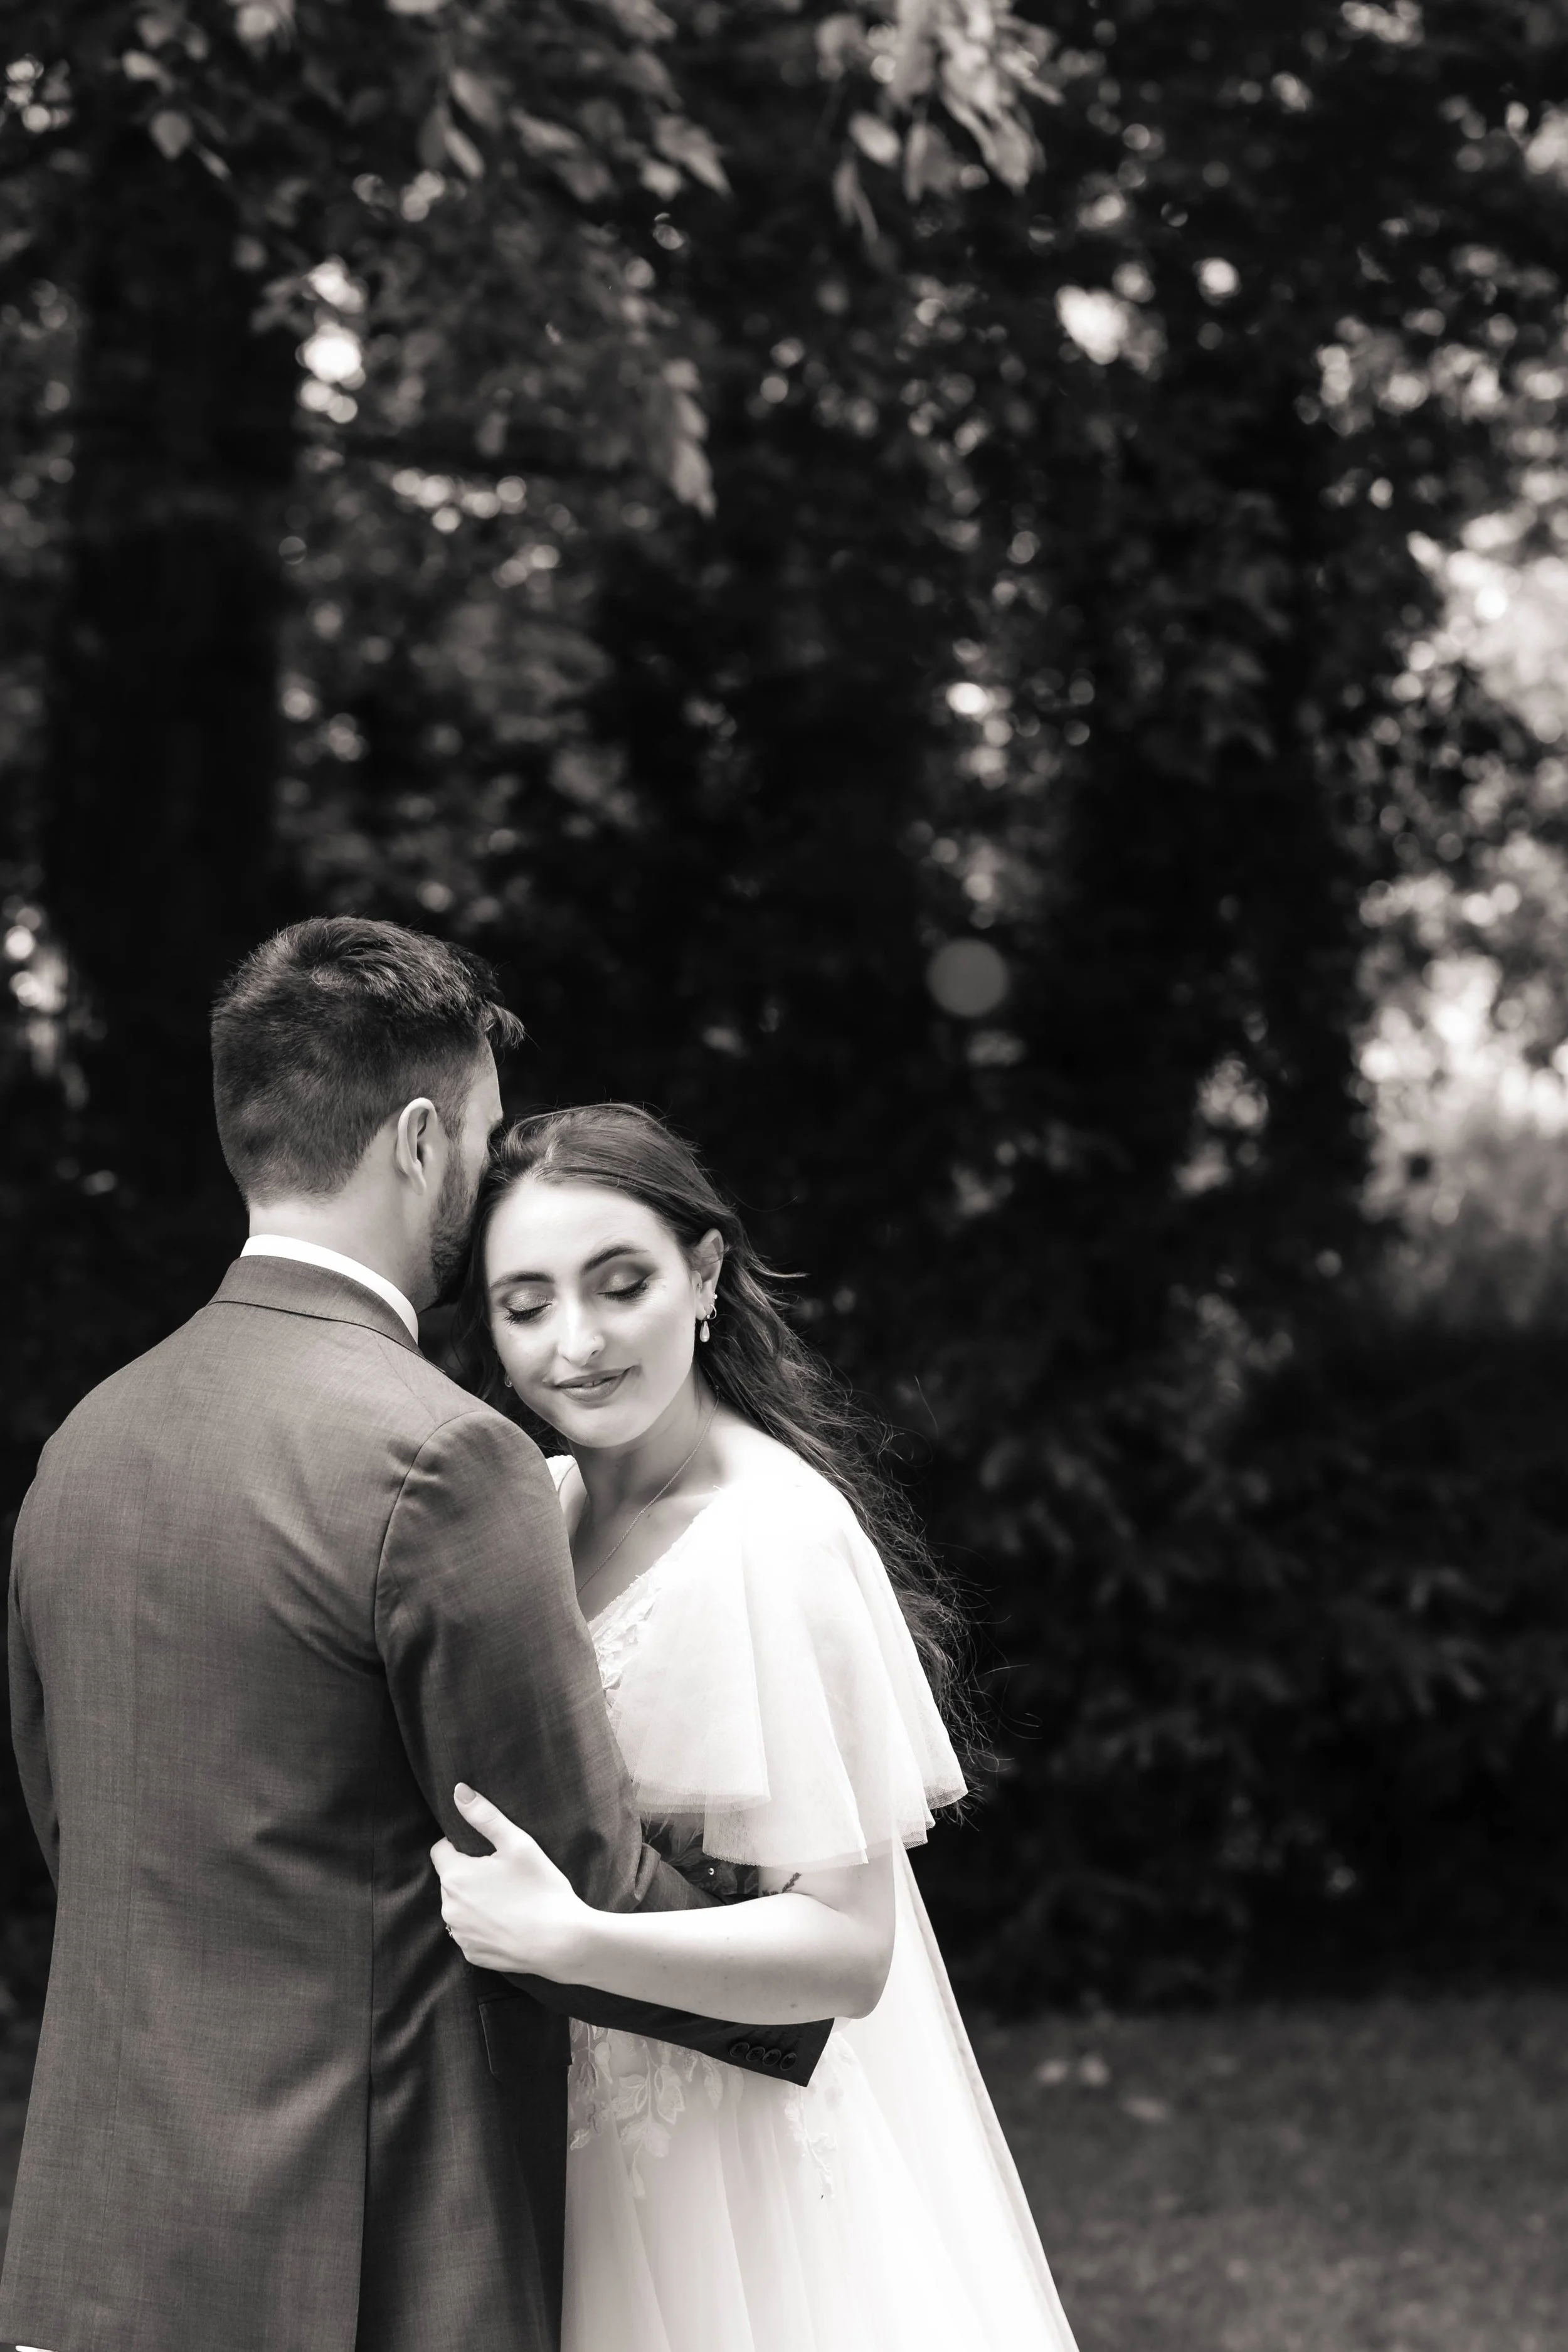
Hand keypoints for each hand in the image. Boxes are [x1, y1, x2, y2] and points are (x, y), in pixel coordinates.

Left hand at [431, 1784, 591, 1979]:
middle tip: (504, 1874)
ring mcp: (460, 1935)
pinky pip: (470, 1932)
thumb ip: (484, 1815)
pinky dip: (483, 1925)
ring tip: (508, 1898)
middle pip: (451, 1879)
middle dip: (470, 1873)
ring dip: (474, 1900)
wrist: (562, 1942)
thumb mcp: (517, 1843)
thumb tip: (458, 1790)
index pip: (441, 1850)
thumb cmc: (541, 1888)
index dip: (462, 1845)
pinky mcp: (472, 1955)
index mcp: (455, 1877)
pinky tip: (509, 1921)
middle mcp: (449, 1908)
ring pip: (459, 1906)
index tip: (488, 1851)